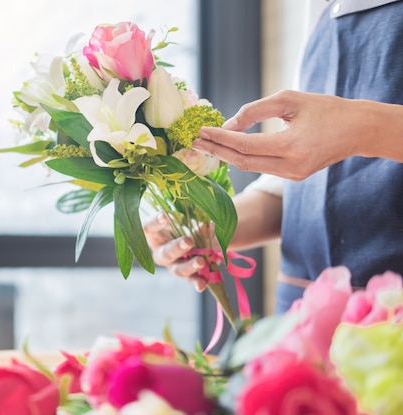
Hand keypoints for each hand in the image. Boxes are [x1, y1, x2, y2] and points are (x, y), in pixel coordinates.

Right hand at [143, 212, 214, 291]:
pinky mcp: (187, 275)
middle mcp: (161, 251)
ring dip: (189, 266)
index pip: (148, 228)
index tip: (164, 216)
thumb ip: (194, 217)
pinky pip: (190, 280)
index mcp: (156, 233)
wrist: (201, 237)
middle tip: (189, 241)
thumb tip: (205, 224)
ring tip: (201, 262)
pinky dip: (196, 282)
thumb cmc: (186, 222)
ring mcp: (173, 265)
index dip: (154, 223)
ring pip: (177, 269)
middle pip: (164, 253)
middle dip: (176, 248)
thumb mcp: (188, 217)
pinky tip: (202, 285)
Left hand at [193, 90, 363, 180]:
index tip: (200, 131)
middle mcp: (290, 166)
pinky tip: (227, 149)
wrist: (358, 130)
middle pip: (242, 161)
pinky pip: (261, 167)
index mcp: (291, 146)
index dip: (220, 138)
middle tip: (194, 141)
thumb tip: (228, 124)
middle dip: (216, 150)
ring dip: (226, 155)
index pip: (245, 145)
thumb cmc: (324, 108)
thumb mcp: (289, 100)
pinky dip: (243, 158)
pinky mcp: (294, 177)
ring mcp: (292, 175)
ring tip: (205, 143)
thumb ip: (256, 110)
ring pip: (250, 167)